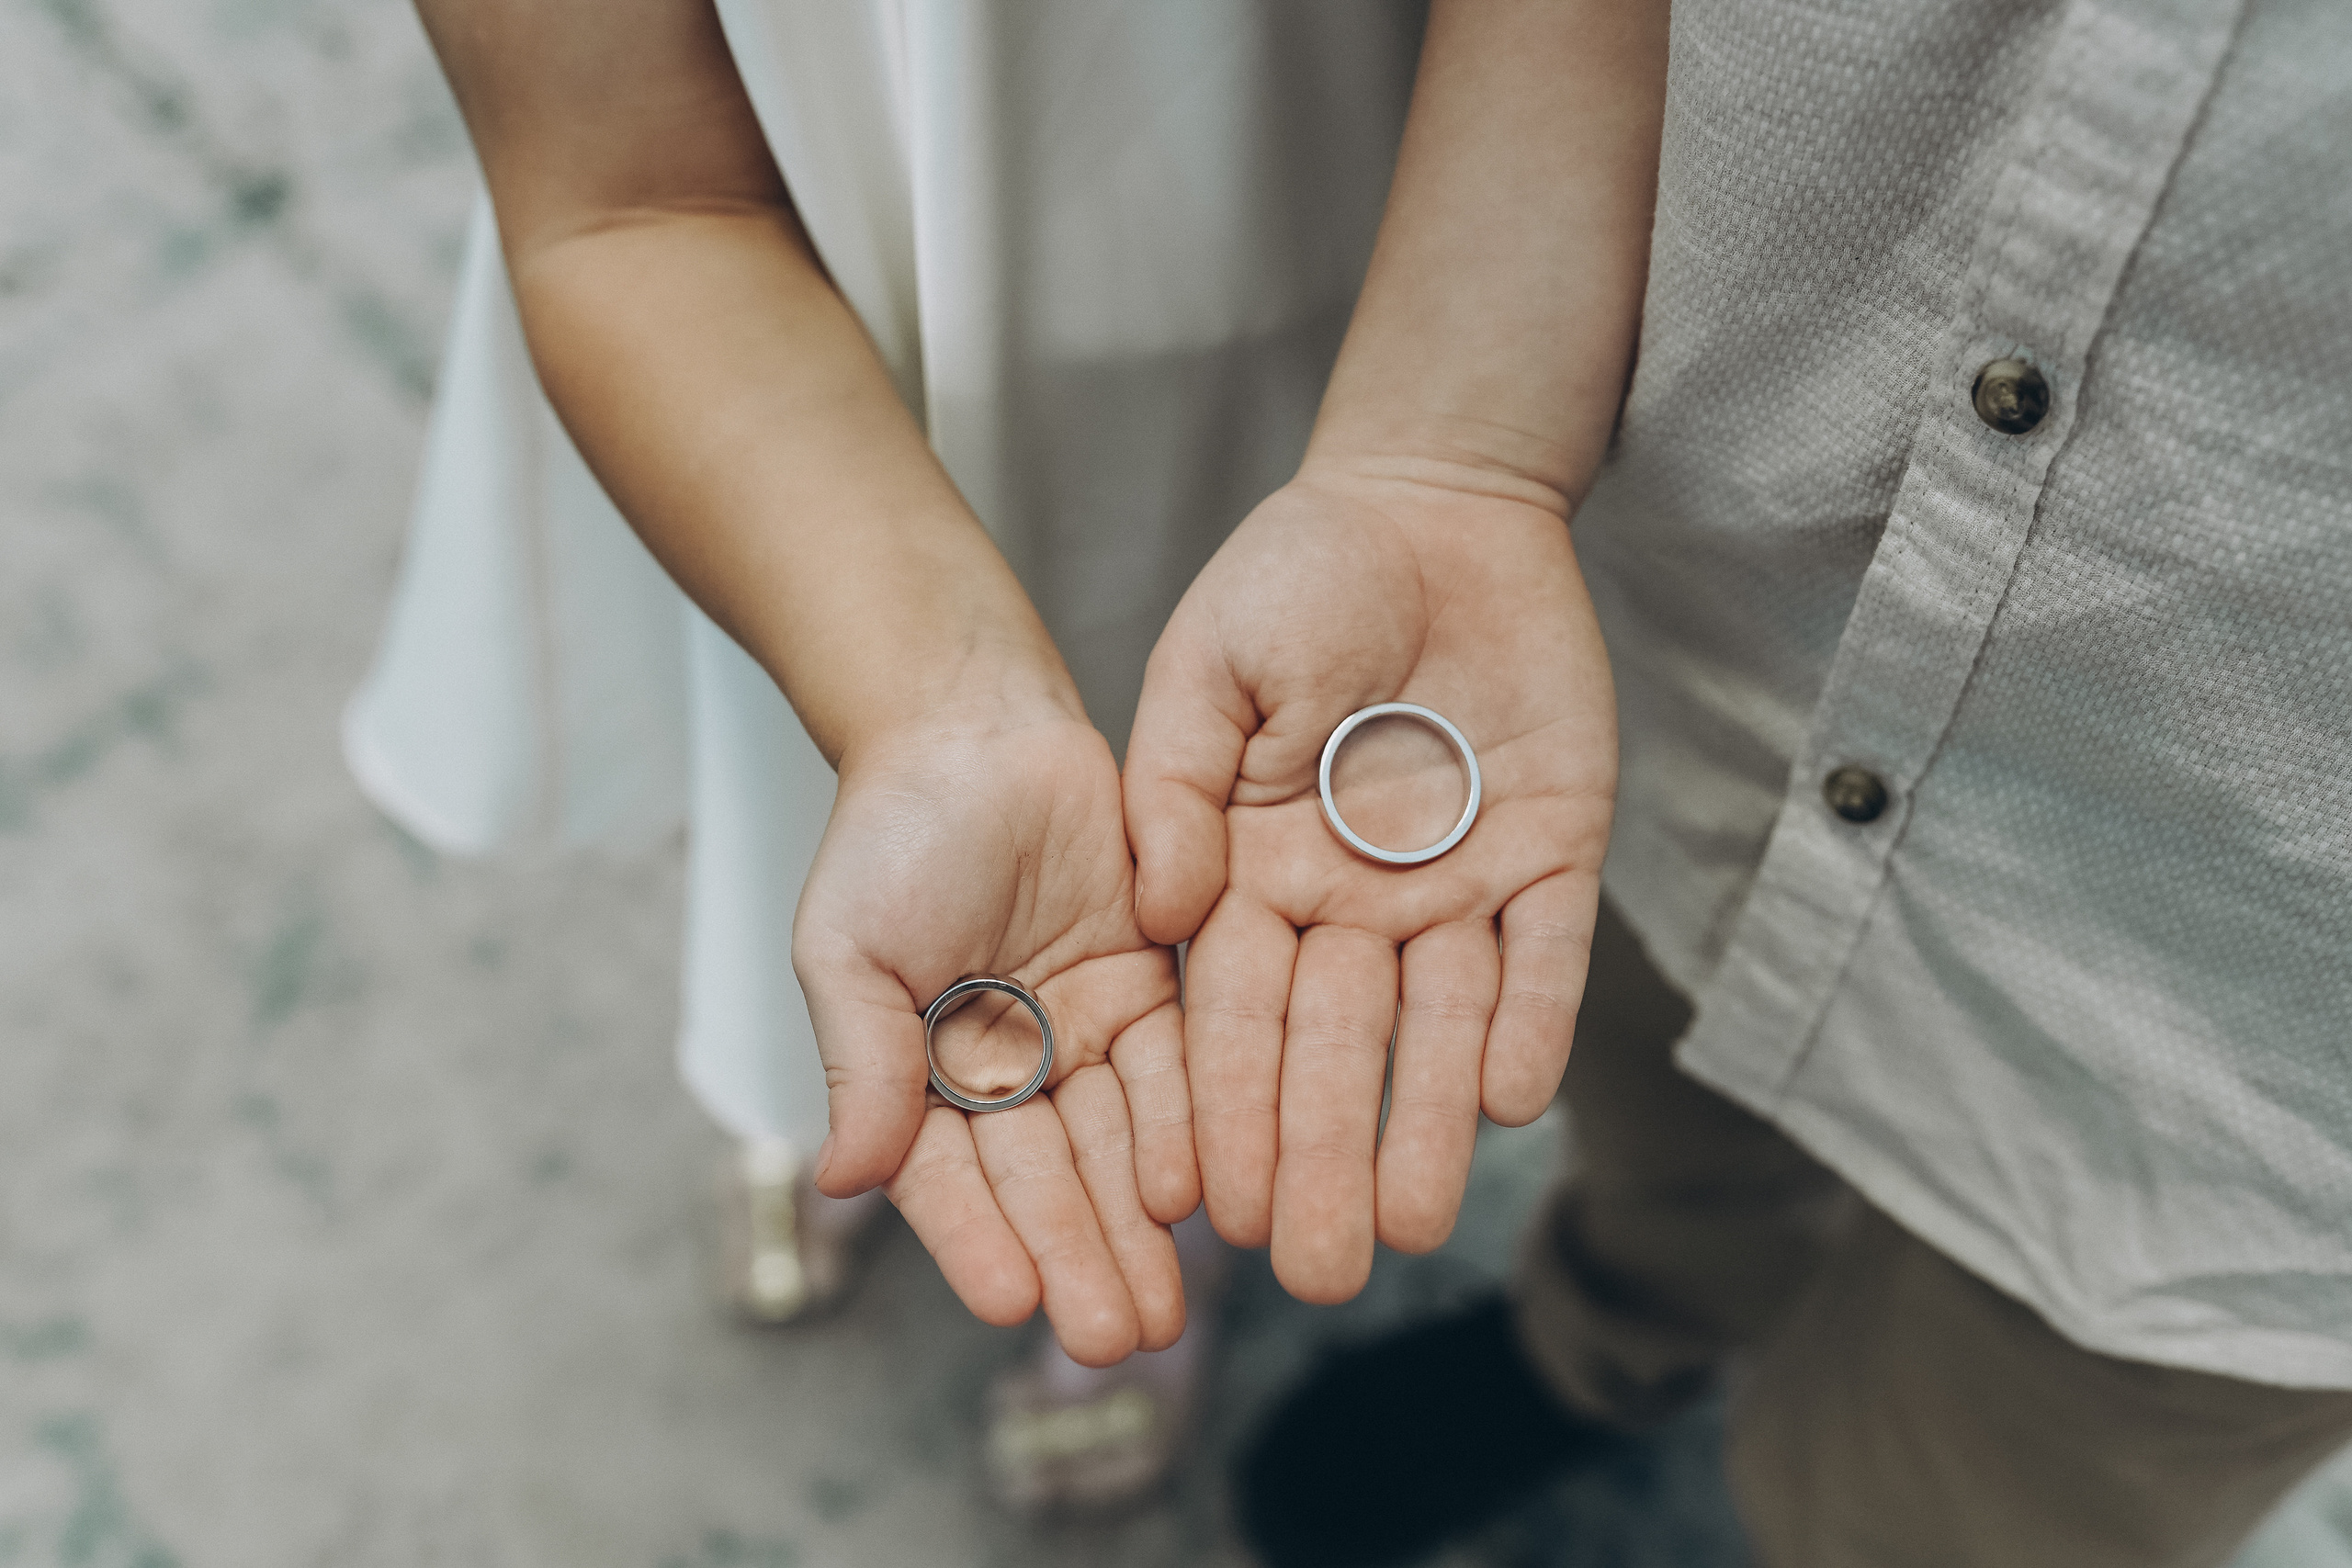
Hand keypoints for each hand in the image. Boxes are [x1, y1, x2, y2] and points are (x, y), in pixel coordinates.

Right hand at [795, 697, 1196, 1364]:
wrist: (974, 724)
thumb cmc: (889, 831)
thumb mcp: (848, 948)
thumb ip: (862, 1061)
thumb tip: (844, 1178)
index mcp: (923, 1075)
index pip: (953, 1178)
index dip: (980, 1240)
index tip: (1008, 1303)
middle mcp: (1009, 1068)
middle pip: (1049, 1181)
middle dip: (1081, 1260)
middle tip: (1115, 1339)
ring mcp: (1083, 1031)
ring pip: (1117, 1144)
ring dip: (1138, 1226)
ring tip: (1164, 1307)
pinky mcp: (1152, 985)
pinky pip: (1176, 1066)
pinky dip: (1186, 1130)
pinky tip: (1197, 1194)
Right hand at [1125, 465, 1616, 1302]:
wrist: (1430, 499)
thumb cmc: (1294, 575)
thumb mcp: (1205, 667)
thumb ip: (1173, 786)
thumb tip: (1162, 910)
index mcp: (1255, 871)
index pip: (1230, 1014)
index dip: (1219, 1108)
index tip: (1202, 1208)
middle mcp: (1353, 899)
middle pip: (1334, 1047)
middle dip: (1318, 1158)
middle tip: (1311, 1272)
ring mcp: (1457, 881)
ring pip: (1440, 1026)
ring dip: (1424, 1123)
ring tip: (1407, 1231)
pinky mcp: (1552, 848)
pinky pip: (1546, 954)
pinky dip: (1530, 1021)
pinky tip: (1509, 1103)